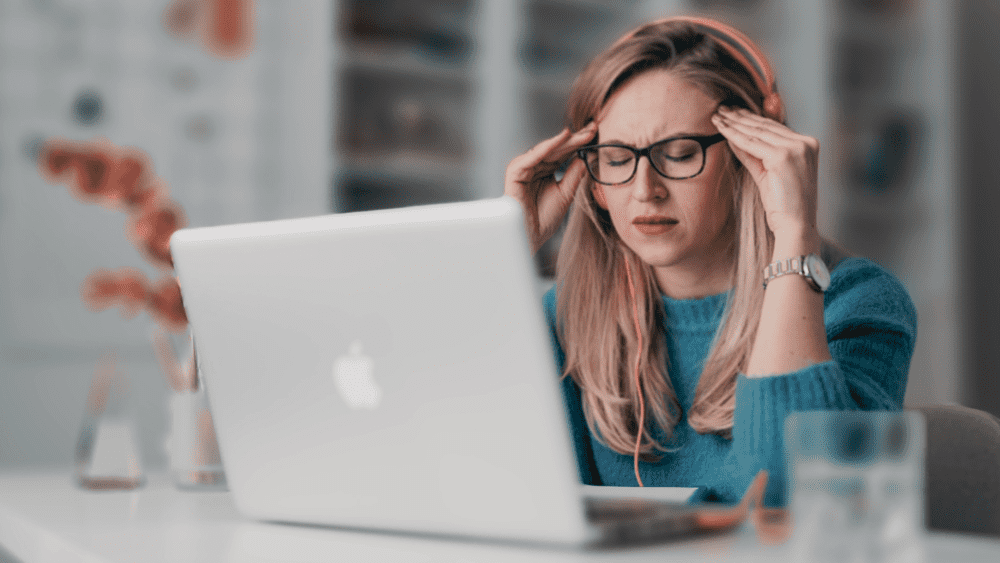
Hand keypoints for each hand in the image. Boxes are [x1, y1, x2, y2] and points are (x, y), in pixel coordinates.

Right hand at [504, 122, 596, 252]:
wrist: (529, 237)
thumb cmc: (544, 219)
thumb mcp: (566, 193)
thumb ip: (574, 175)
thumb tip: (585, 156)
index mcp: (545, 171)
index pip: (563, 153)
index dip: (579, 143)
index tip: (595, 132)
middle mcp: (534, 167)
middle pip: (556, 149)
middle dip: (575, 139)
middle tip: (592, 128)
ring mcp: (523, 168)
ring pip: (546, 150)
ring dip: (564, 141)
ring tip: (581, 134)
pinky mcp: (515, 173)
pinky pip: (532, 157)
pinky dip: (546, 147)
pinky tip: (562, 138)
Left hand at [711, 107, 819, 239]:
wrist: (795, 227)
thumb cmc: (783, 207)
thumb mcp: (769, 175)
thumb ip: (755, 155)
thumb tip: (735, 139)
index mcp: (808, 145)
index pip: (774, 127)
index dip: (752, 118)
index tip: (734, 112)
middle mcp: (805, 143)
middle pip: (765, 126)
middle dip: (741, 116)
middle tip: (722, 108)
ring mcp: (796, 148)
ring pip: (757, 131)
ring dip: (734, 122)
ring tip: (718, 115)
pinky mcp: (783, 157)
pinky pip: (752, 143)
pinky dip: (734, 135)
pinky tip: (721, 128)